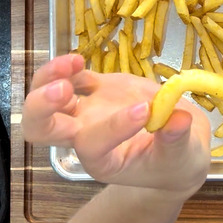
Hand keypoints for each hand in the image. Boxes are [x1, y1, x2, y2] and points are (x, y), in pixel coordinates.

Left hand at [21, 54, 211, 197]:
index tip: (143, 112)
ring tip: (74, 62)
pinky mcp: (98, 90)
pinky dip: (69, 68)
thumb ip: (176, 139)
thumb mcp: (182, 156)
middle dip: (41, 109)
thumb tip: (180, 119)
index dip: (113, 127)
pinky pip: (72, 78)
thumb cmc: (176, 163)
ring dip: (49, 78)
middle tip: (62, 91)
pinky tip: (80, 60)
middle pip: (41, 129)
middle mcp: (85, 138)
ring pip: (47, 98)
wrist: (175, 152)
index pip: (92, 145)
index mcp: (102, 161)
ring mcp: (87, 112)